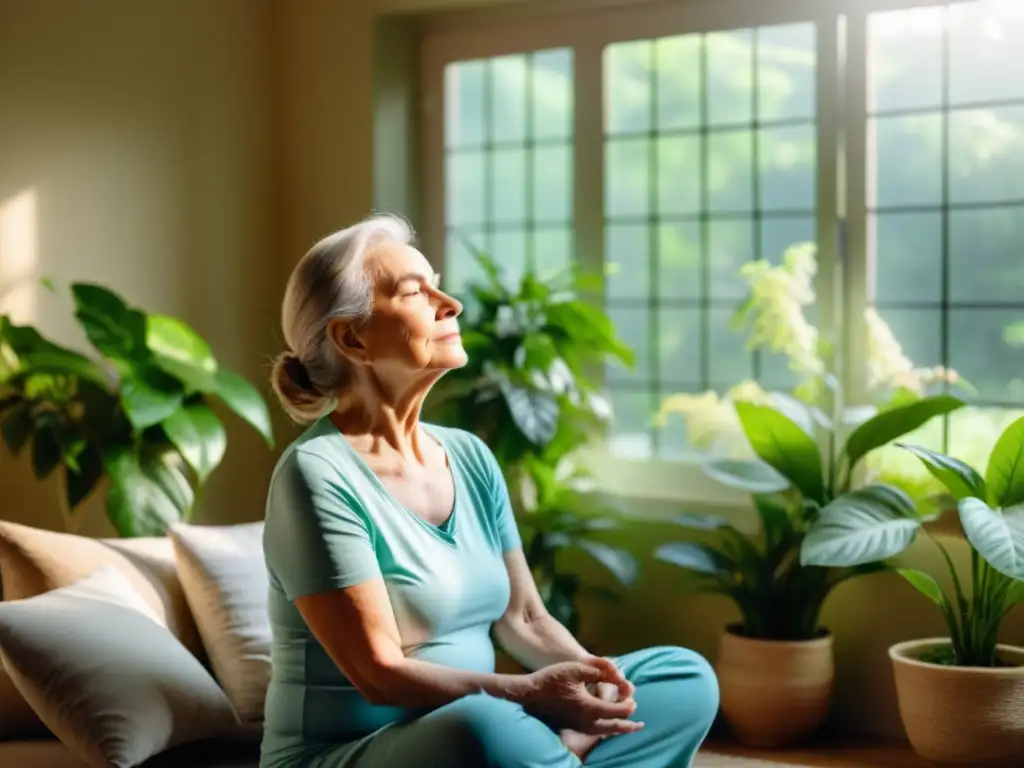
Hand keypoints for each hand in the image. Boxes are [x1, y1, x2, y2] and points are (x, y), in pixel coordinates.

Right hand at [514, 657, 642, 735]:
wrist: (528, 695)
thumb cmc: (551, 680)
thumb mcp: (577, 669)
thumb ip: (600, 672)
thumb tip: (619, 677)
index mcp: (590, 708)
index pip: (620, 711)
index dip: (630, 703)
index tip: (632, 694)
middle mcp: (587, 722)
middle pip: (616, 728)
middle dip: (630, 724)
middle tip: (640, 723)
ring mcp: (579, 727)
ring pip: (606, 733)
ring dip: (620, 729)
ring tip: (630, 728)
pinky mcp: (573, 727)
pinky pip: (596, 732)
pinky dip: (607, 729)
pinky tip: (608, 725)